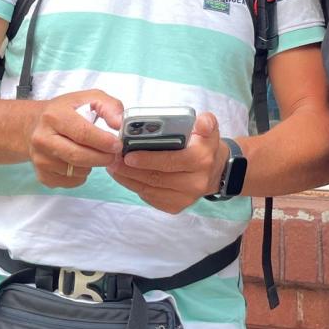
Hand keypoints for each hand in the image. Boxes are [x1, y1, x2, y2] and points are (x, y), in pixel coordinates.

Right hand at [28, 90, 122, 187]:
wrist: (35, 125)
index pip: (82, 133)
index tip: (117, 145)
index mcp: (54, 116)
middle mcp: (43, 138)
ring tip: (95, 154)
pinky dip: (81, 175)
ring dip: (92, 166)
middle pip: (78, 156)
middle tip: (114, 155)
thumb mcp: (89, 98)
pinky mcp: (42, 175)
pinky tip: (81, 163)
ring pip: (75, 171)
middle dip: (102, 157)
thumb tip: (120, 124)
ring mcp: (39, 159)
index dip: (103, 141)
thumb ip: (109, 106)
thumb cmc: (67, 110)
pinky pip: (69, 182)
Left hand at [108, 112, 226, 213]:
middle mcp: (195, 182)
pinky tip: (126, 177)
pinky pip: (152, 198)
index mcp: (201, 159)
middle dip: (131, 170)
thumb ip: (206, 122)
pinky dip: (136, 188)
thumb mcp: (209, 128)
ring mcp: (186, 197)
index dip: (148, 159)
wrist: (215, 170)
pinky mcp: (177, 207)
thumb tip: (201, 123)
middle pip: (157, 177)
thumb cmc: (205, 145)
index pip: (170, 161)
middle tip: (113, 159)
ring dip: (129, 179)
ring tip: (114, 167)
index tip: (128, 154)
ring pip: (151, 190)